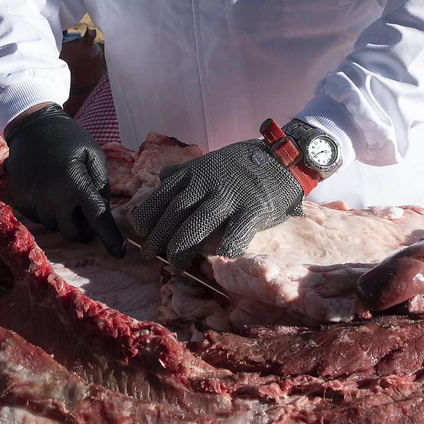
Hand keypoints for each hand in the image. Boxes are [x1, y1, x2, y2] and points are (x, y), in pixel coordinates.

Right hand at [4, 104, 124, 255]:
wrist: (31, 126)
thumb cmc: (69, 138)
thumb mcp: (94, 155)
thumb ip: (100, 186)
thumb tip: (102, 214)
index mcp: (75, 185)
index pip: (97, 220)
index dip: (110, 239)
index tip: (120, 252)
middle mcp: (52, 198)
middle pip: (72, 232)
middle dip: (83, 230)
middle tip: (87, 216)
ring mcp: (32, 200)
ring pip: (54, 226)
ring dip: (64, 218)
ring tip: (66, 195)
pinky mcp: (19, 199)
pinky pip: (37, 218)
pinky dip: (47, 211)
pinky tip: (49, 191)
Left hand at [131, 139, 303, 273]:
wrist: (283, 158)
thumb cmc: (244, 163)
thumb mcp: (210, 160)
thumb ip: (185, 171)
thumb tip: (160, 177)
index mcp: (196, 172)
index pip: (164, 193)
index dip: (148, 213)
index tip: (140, 229)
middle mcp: (208, 183)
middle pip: (175, 213)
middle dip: (159, 236)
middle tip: (149, 254)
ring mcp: (231, 197)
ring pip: (197, 226)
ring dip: (182, 248)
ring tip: (174, 265)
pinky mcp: (253, 209)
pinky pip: (235, 234)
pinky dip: (224, 249)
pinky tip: (216, 260)